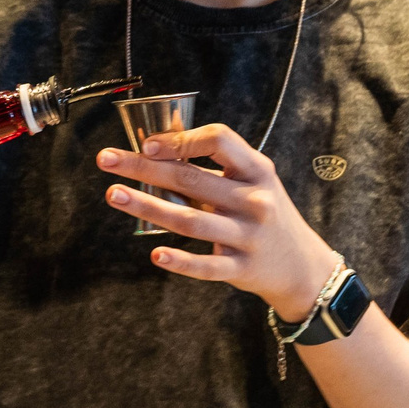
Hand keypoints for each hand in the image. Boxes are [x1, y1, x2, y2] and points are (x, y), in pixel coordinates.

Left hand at [97, 124, 343, 322]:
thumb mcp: (254, 181)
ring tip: (114, 195)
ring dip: (148, 206)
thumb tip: (158, 146)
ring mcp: (248, 236)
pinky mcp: (242, 268)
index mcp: (257, 170)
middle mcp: (254, 199)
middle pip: (191, 178)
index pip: (219, 140)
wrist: (302, 266)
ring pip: (190, 220)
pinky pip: (207, 266)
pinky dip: (181, 261)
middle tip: (106, 160)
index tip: (147, 143)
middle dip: (143, 167)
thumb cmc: (266, 214)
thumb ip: (217, 166)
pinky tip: (156, 255)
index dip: (181, 139)